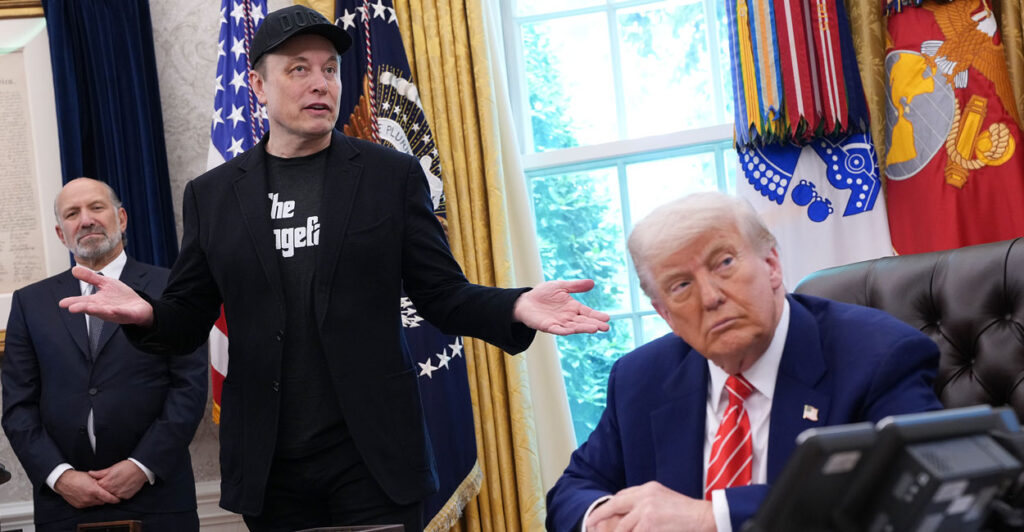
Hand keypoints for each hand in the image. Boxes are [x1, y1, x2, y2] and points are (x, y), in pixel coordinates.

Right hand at [53, 469, 119, 508]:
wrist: (63, 481)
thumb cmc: (77, 477)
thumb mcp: (92, 477)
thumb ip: (100, 482)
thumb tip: (108, 485)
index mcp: (94, 490)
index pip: (108, 498)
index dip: (114, 499)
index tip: (118, 499)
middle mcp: (89, 498)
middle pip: (103, 501)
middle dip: (105, 498)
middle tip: (106, 493)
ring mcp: (84, 503)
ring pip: (96, 504)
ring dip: (98, 499)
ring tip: (96, 493)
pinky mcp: (79, 506)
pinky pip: (88, 505)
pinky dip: (90, 501)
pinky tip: (89, 495)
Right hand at [59, 266, 153, 325]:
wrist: (139, 305)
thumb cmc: (120, 296)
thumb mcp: (105, 283)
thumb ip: (90, 278)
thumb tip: (74, 269)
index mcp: (97, 301)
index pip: (83, 301)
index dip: (73, 302)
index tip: (62, 303)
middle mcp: (103, 308)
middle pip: (91, 308)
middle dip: (82, 308)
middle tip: (72, 308)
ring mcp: (115, 312)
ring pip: (104, 312)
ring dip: (96, 310)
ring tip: (88, 308)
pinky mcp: (127, 314)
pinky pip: (122, 313)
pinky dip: (118, 312)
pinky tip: (114, 310)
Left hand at [88, 460, 148, 499]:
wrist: (140, 469)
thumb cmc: (126, 467)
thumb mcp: (111, 468)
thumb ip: (100, 473)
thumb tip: (90, 473)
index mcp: (106, 483)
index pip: (97, 488)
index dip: (98, 485)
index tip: (100, 482)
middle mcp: (111, 490)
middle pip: (104, 493)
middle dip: (105, 489)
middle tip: (111, 483)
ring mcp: (119, 494)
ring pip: (112, 496)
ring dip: (113, 492)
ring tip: (118, 484)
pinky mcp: (126, 496)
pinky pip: (120, 497)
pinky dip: (120, 493)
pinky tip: (123, 487)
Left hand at [513, 279, 610, 334]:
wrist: (525, 301)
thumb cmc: (542, 294)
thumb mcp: (561, 286)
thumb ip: (575, 286)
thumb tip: (592, 283)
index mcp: (572, 307)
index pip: (587, 312)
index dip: (597, 315)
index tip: (607, 318)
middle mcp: (568, 317)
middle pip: (583, 321)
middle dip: (594, 324)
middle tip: (606, 327)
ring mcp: (558, 322)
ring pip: (574, 327)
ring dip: (583, 328)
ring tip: (595, 329)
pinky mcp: (548, 326)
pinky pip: (557, 329)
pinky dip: (564, 330)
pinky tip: (571, 330)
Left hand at [587, 481, 714, 531]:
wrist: (703, 517)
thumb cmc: (687, 513)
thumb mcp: (664, 499)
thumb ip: (646, 503)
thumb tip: (628, 515)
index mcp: (647, 488)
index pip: (621, 496)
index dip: (609, 507)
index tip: (600, 515)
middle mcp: (644, 496)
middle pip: (614, 505)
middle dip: (600, 516)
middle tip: (590, 525)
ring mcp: (645, 510)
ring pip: (622, 527)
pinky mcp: (648, 523)